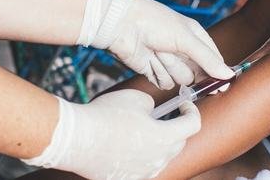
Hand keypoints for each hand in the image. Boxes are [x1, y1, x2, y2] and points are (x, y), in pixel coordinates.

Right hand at [23, 89, 200, 179]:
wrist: (77, 139)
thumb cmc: (105, 116)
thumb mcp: (135, 98)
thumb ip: (153, 105)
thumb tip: (154, 111)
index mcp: (165, 137)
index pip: (193, 126)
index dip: (192, 112)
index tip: (185, 105)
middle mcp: (158, 159)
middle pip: (179, 144)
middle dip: (176, 128)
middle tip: (166, 116)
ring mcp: (144, 172)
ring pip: (161, 158)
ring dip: (159, 144)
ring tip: (143, 131)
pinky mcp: (129, 179)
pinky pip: (144, 168)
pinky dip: (142, 157)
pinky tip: (129, 146)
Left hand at [77, 0, 233, 89]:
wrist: (121, 25)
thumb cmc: (155, 22)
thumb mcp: (186, 38)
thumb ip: (207, 59)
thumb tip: (228, 75)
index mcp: (194, 36)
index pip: (214, 59)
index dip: (218, 73)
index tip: (223, 86)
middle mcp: (183, 51)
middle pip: (198, 73)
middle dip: (191, 70)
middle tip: (181, 61)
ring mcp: (168, 62)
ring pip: (181, 79)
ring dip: (171, 67)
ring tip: (158, 51)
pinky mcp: (153, 72)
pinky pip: (164, 83)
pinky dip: (158, 73)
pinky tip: (149, 59)